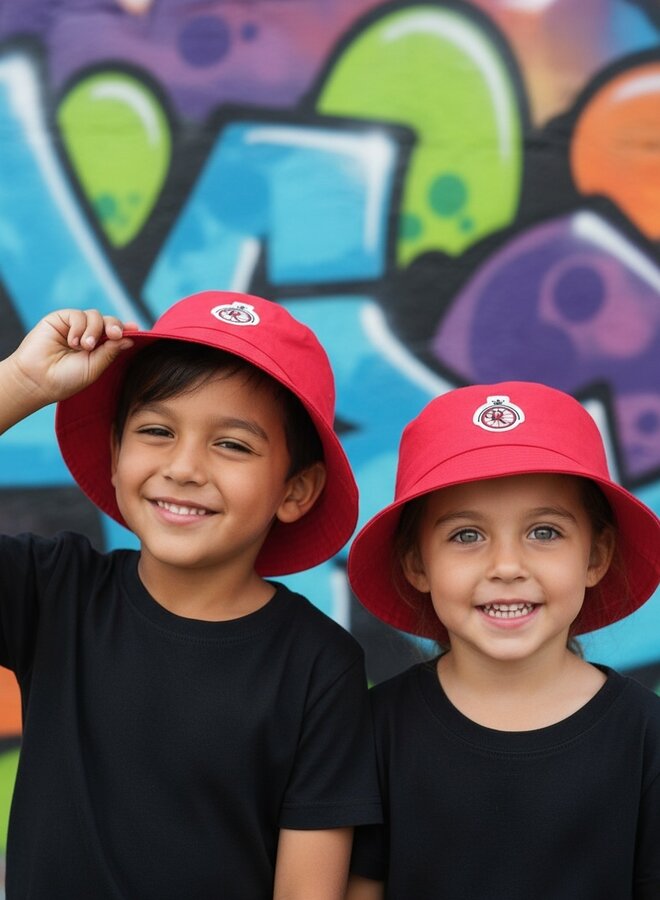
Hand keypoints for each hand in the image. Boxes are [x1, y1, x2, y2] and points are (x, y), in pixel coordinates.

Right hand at [3, 308, 136, 414]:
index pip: (116, 335)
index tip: (134, 329)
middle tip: (114, 335)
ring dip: (94, 330)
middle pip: (109, 322)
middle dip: (114, 326)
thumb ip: (110, 351)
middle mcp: (88, 336)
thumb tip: (129, 338)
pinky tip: (73, 342)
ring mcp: (75, 327)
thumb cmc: (66, 379)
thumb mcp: (94, 367)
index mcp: (99, 349)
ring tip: (85, 346)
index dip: (126, 330)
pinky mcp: (60, 319)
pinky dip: (79, 327)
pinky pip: (78, 315)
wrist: (38, 379)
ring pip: (95, 316)